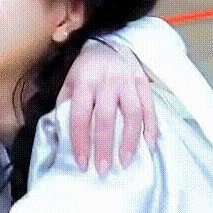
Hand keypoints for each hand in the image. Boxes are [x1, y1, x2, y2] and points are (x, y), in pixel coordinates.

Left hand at [57, 40, 156, 174]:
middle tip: (103, 171)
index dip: (80, 142)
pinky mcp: (144, 82)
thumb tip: (61, 136)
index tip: (82, 164)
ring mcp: (128, 81)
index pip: (80, 116)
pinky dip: (151, 127)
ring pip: (132, 114)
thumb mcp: (68, 82)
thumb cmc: (84, 70)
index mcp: (84, 82)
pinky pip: (150, 107)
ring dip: (130, 141)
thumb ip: (64, 106)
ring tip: (125, 162)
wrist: (107, 42)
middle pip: (106, 119)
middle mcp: (107, 82)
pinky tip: (149, 146)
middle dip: (104, 147)